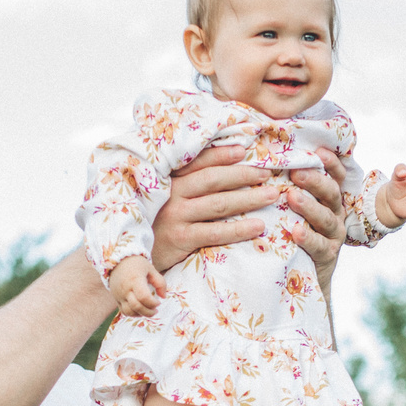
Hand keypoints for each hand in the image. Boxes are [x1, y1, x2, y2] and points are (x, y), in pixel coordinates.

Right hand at [110, 256, 167, 316]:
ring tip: (149, 310)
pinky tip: (141, 310)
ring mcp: (119, 295)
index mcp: (135, 280)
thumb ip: (160, 282)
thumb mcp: (151, 269)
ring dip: (141, 314)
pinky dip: (134, 314)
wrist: (117, 262)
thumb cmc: (136, 264)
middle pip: (137, 306)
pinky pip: (124, 311)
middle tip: (156, 309)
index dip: (153, 303)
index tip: (159, 302)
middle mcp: (125, 289)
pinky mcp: (116, 299)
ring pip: (129, 312)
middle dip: (149, 312)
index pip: (144, 297)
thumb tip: (163, 297)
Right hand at [151, 145, 279, 272]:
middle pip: (213, 179)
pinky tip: (259, 227)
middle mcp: (171, 193)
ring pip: (219, 204)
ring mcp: (175, 216)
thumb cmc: (155, 222)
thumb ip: (184, 182)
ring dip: (249, 198)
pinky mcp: (179, 239)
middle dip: (244, 174)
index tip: (244, 150)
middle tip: (268, 173)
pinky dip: (239, 229)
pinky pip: (215, 232)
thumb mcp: (162, 196)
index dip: (222, 154)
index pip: (198, 161)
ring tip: (271, 195)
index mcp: (168, 178)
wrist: (133, 255)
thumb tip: (222, 166)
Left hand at [285, 151, 349, 280]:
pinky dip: (308, 238)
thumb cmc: (291, 231)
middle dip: (315, 181)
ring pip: (325, 217)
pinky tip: (295, 231)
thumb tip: (265, 158)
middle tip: (297, 171)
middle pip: (331, 192)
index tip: (318, 151)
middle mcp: (335, 212)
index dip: (330, 162)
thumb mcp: (293, 206)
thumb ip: (287, 185)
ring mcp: (333, 234)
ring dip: (310, 206)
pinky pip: (319, 245)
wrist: (304, 273)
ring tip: (292, 197)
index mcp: (328, 197)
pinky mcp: (327, 255)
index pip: (335, 175)